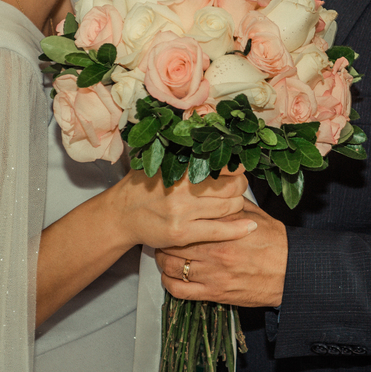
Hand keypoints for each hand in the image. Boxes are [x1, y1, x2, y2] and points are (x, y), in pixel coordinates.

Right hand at [112, 166, 254, 248]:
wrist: (121, 215)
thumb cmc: (144, 186)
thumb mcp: (161, 162)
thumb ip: (186, 154)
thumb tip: (213, 138)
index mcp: (181, 167)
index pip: (223, 163)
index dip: (238, 166)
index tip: (241, 166)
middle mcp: (183, 188)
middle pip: (232, 186)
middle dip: (240, 186)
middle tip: (238, 187)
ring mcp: (183, 212)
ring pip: (229, 208)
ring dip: (237, 206)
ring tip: (233, 203)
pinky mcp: (182, 233)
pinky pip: (220, 231)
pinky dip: (238, 229)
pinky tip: (249, 227)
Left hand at [156, 199, 286, 307]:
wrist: (290, 271)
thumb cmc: (275, 243)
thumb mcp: (253, 214)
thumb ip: (230, 204)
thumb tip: (215, 190)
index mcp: (223, 229)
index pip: (186, 222)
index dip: (174, 220)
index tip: (171, 218)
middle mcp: (214, 251)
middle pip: (173, 244)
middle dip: (164, 240)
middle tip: (163, 236)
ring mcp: (213, 274)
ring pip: (171, 268)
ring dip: (163, 261)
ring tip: (165, 255)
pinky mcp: (214, 293)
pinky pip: (180, 291)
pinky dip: (169, 284)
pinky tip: (171, 277)